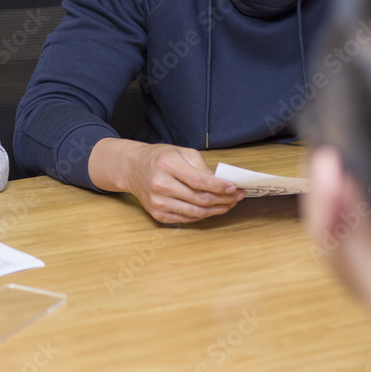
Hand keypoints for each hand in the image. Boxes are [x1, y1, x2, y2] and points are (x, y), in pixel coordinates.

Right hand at [89, 139, 244, 223]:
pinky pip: (186, 218)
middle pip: (199, 199)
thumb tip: (222, 183)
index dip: (219, 187)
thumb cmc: (160, 158)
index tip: (234, 188)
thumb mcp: (181, 152)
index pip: (199, 181)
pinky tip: (212, 209)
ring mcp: (158, 202)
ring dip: (216, 210)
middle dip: (223, 199)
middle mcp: (160, 185)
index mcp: (167, 165)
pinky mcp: (157, 214)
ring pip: (195, 212)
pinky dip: (202, 215)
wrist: (133, 168)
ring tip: (228, 204)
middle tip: (237, 197)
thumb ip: (201, 167)